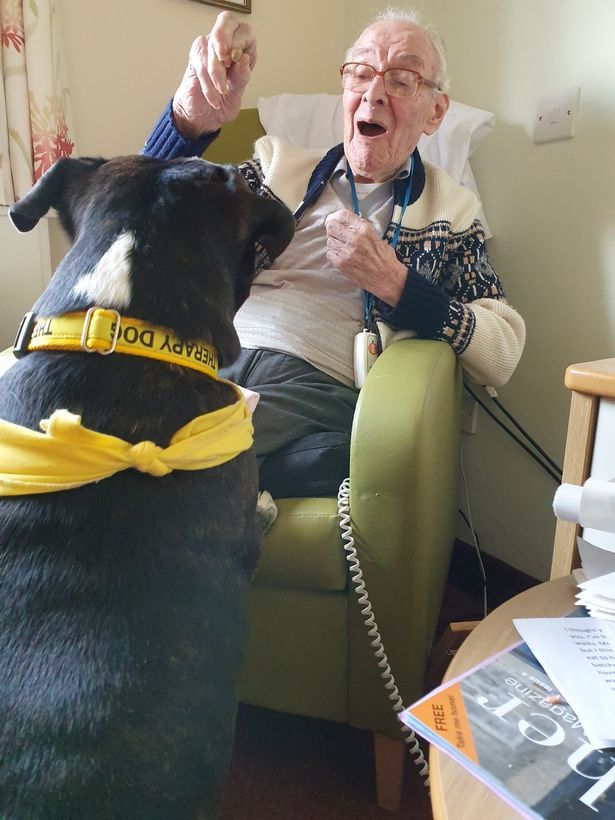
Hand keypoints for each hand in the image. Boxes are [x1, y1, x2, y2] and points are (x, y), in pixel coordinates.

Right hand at [172, 11, 255, 138]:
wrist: (204, 117)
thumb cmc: (223, 103)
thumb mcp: (236, 94)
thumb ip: (241, 77)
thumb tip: (244, 58)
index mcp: (244, 48)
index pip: (244, 32)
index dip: (239, 41)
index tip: (236, 59)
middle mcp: (227, 42)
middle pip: (226, 22)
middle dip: (224, 39)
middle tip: (224, 58)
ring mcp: (209, 46)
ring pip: (211, 47)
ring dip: (216, 73)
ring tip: (221, 91)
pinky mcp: (195, 56)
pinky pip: (201, 63)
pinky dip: (208, 82)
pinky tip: (213, 97)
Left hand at [325, 209, 406, 305]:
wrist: (386, 278)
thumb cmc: (384, 258)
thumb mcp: (375, 235)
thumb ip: (359, 227)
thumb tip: (345, 222)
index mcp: (364, 229)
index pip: (342, 215)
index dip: (335, 216)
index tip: (334, 219)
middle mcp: (354, 238)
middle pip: (331, 226)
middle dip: (332, 228)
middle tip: (336, 233)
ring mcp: (346, 252)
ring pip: (329, 241)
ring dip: (334, 243)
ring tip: (344, 247)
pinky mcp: (341, 264)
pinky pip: (330, 254)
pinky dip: (334, 254)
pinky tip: (343, 256)